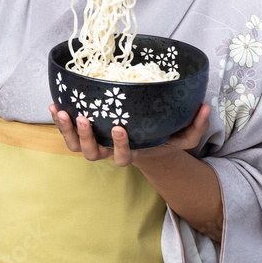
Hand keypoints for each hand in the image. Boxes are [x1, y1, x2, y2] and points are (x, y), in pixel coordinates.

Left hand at [48, 102, 211, 167]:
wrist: (145, 141)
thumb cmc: (164, 137)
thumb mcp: (184, 136)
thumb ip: (196, 126)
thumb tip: (207, 107)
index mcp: (133, 153)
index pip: (124, 158)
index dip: (120, 147)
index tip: (120, 127)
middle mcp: (110, 151)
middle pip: (92, 154)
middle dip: (85, 138)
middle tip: (84, 118)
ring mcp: (95, 143)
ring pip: (75, 146)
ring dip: (66, 130)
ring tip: (63, 112)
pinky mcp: (85, 132)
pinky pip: (67, 131)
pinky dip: (59, 120)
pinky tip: (54, 105)